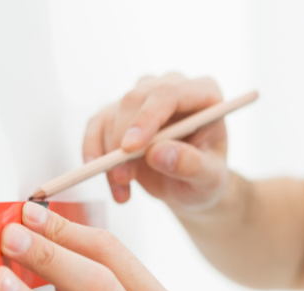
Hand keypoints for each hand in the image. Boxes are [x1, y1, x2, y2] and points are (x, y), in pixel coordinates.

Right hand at [83, 73, 229, 212]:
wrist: (189, 187)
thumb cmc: (206, 178)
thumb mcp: (209, 179)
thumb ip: (192, 165)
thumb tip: (158, 153)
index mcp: (203, 95)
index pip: (169, 94)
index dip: (146, 118)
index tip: (130, 148)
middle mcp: (172, 88)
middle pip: (135, 99)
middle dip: (121, 140)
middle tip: (122, 178)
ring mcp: (145, 98)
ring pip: (112, 114)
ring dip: (108, 154)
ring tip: (122, 188)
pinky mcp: (121, 113)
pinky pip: (97, 125)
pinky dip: (94, 152)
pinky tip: (109, 181)